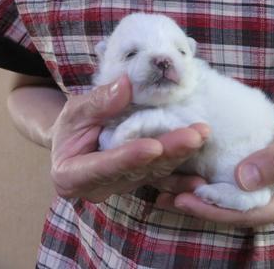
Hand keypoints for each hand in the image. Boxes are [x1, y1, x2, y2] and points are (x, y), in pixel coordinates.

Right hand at [50, 75, 209, 202]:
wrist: (75, 144)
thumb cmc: (71, 127)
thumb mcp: (75, 110)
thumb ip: (97, 103)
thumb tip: (125, 85)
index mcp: (72, 175)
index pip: (103, 167)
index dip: (129, 158)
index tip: (153, 147)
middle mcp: (100, 187)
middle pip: (137, 170)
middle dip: (168, 152)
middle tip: (194, 136)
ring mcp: (122, 186)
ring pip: (154, 173)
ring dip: (180, 156)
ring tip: (202, 137)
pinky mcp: (140, 181)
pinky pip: (163, 180)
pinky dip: (182, 177)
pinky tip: (201, 177)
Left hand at [155, 112, 273, 226]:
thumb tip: (244, 179)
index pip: (249, 213)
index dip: (216, 209)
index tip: (186, 199)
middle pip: (235, 215)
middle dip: (200, 208)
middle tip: (165, 197)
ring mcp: (269, 202)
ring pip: (229, 208)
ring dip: (199, 201)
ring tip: (165, 193)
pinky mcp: (258, 191)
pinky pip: (231, 195)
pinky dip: (207, 190)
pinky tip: (184, 183)